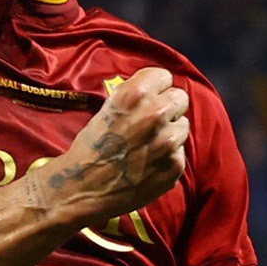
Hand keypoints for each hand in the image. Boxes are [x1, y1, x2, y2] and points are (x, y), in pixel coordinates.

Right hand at [34, 67, 188, 222]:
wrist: (83, 188)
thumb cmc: (90, 147)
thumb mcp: (108, 109)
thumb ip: (134, 96)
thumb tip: (155, 91)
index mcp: (136, 94)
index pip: (165, 76)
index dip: (157, 88)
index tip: (150, 98)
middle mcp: (156, 113)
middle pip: (180, 98)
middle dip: (168, 108)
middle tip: (152, 122)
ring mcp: (168, 140)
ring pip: (182, 126)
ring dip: (169, 133)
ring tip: (148, 146)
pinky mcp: (175, 165)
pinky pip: (179, 153)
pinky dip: (167, 158)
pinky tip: (148, 164)